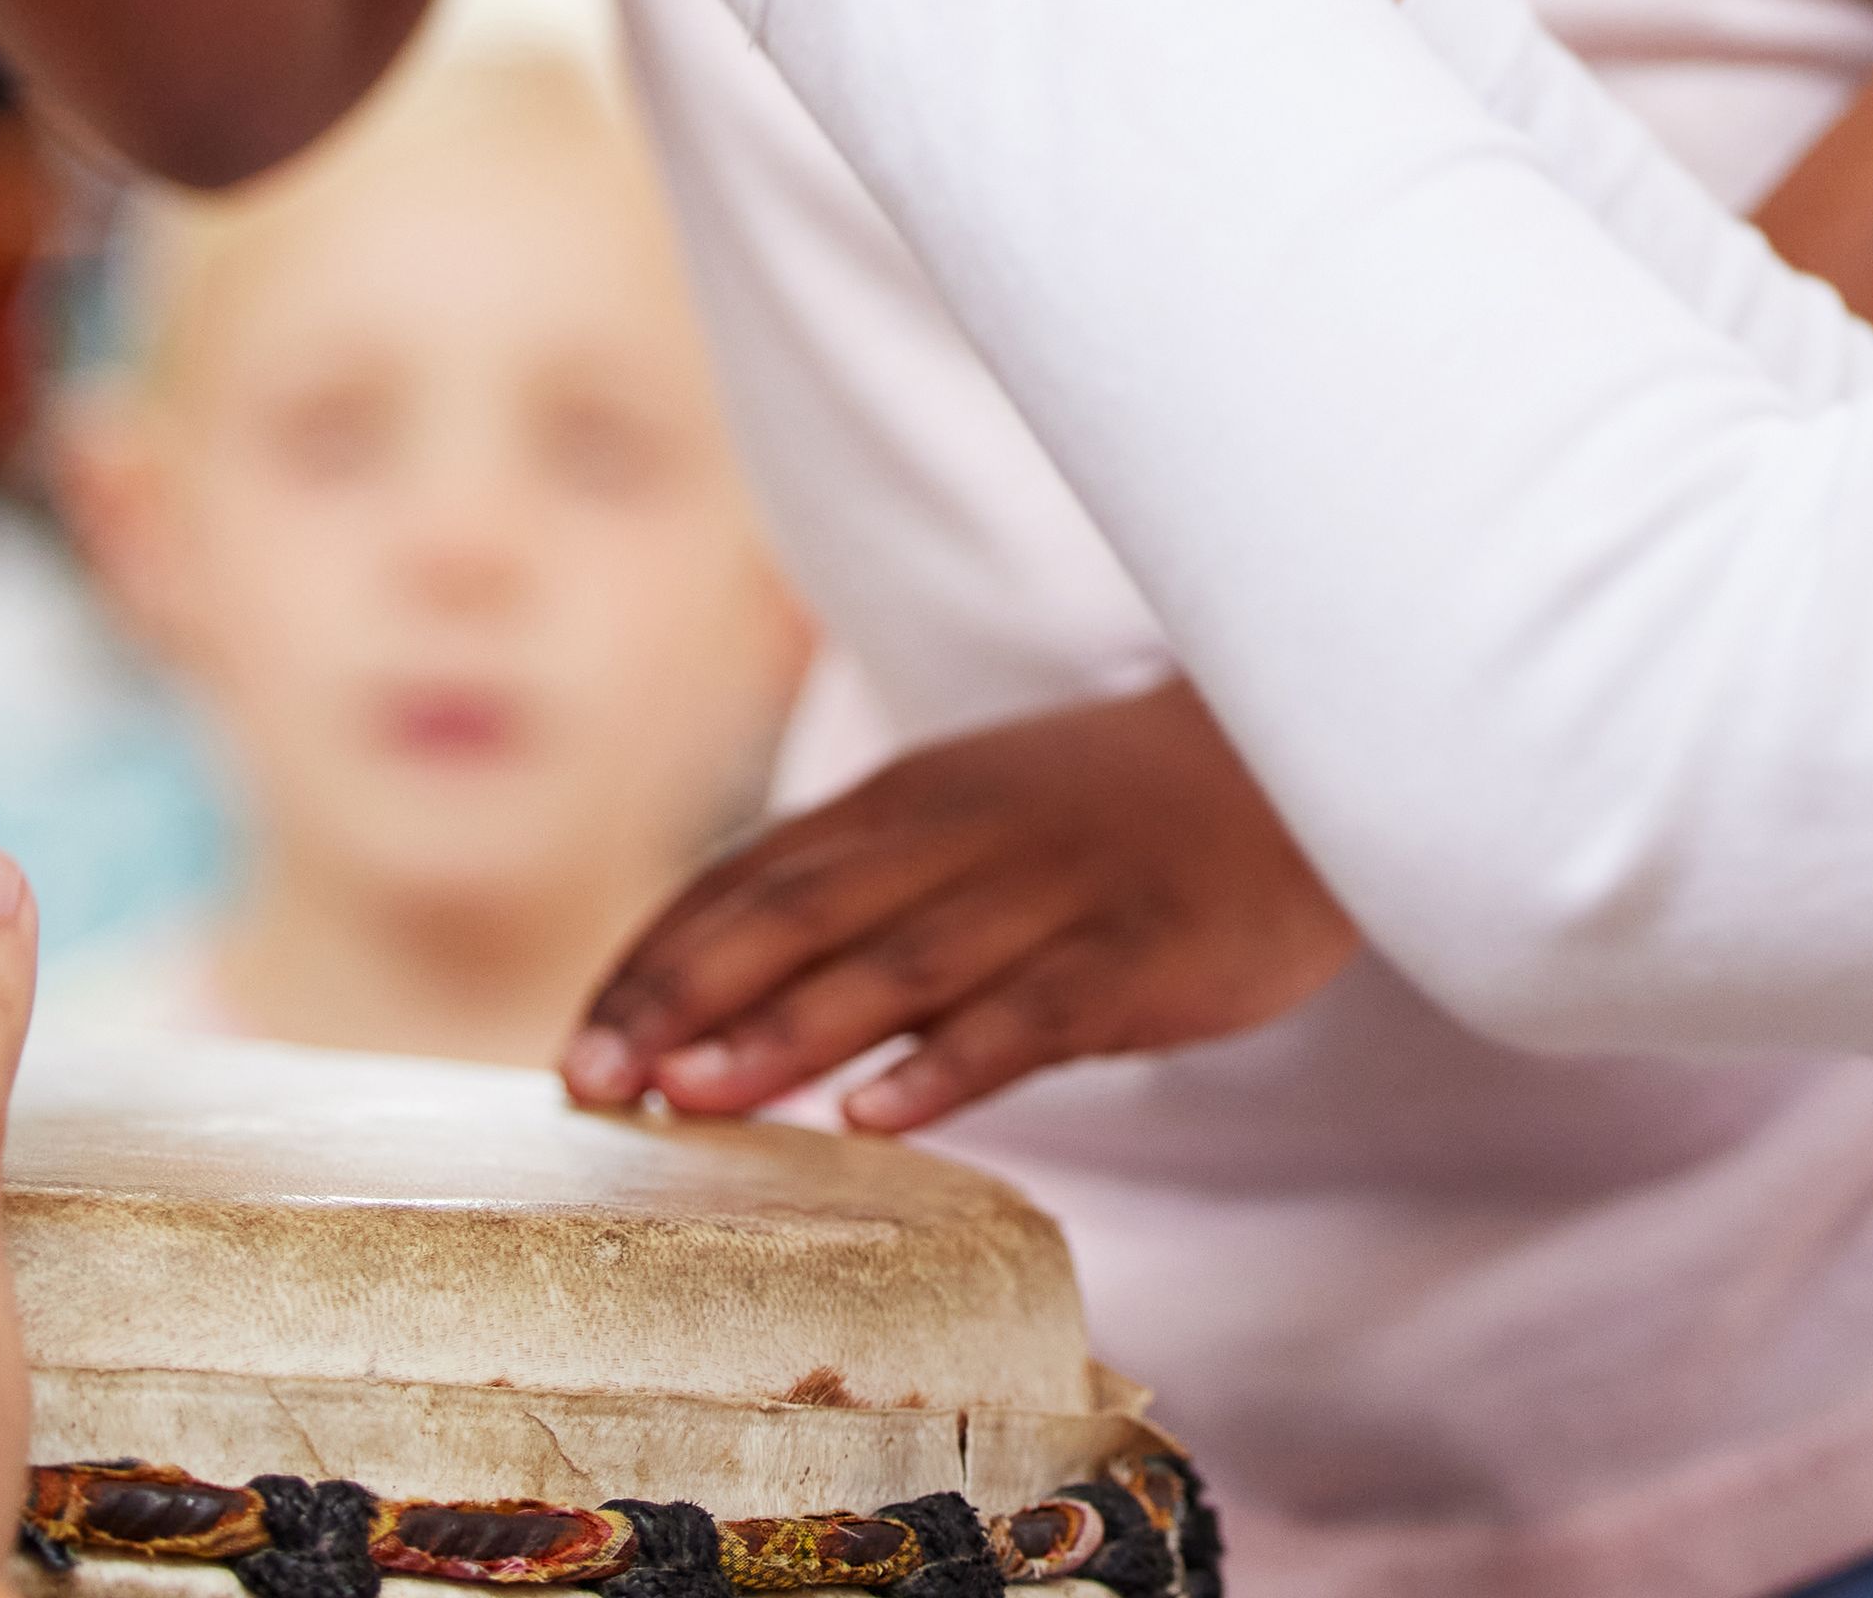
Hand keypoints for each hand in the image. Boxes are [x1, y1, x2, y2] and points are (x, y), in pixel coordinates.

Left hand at [561, 681, 1359, 1133]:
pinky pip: (1032, 1012)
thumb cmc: (1112, 814)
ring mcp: (1053, 892)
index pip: (752, 878)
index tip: (574, 1048)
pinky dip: (949, 1063)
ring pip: (898, 965)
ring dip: (786, 1030)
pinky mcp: (1137, 953)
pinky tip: (876, 1116)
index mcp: (909, 801)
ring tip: (691, 1096)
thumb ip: (865, 890)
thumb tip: (722, 993)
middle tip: (590, 1084)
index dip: (658, 963)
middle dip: (683, 1000)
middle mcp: (962, 836)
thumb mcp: (973, 819)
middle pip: (798, 915)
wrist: (1298, 756)